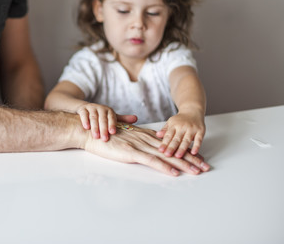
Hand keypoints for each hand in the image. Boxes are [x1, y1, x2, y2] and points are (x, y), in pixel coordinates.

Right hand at [76, 103, 136, 141]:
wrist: (85, 109)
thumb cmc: (101, 116)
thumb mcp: (111, 117)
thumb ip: (123, 119)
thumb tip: (136, 118)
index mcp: (109, 111)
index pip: (112, 117)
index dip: (112, 124)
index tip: (113, 132)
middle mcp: (101, 108)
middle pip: (103, 118)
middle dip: (103, 129)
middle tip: (104, 139)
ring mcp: (91, 108)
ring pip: (94, 117)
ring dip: (95, 127)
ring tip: (96, 136)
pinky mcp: (83, 109)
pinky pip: (84, 114)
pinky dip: (85, 120)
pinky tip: (86, 127)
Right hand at [84, 125, 209, 175]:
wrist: (89, 132)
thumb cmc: (102, 133)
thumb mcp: (120, 129)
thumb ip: (131, 128)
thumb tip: (135, 122)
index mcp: (143, 134)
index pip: (169, 143)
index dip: (184, 149)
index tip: (197, 156)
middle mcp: (145, 139)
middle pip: (172, 149)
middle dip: (191, 158)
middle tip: (205, 166)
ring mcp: (139, 145)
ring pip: (166, 155)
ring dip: (183, 164)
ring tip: (197, 171)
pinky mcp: (131, 152)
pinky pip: (150, 161)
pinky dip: (163, 166)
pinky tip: (173, 172)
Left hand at [156, 110, 205, 157]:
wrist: (193, 110)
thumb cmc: (181, 119)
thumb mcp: (171, 122)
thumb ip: (165, 129)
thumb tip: (157, 134)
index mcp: (174, 125)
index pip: (168, 136)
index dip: (164, 143)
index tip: (161, 150)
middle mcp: (183, 127)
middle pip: (176, 139)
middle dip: (172, 147)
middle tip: (167, 155)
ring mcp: (192, 129)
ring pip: (186, 140)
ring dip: (182, 149)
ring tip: (178, 156)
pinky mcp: (200, 131)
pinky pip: (199, 140)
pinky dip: (196, 146)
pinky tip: (194, 153)